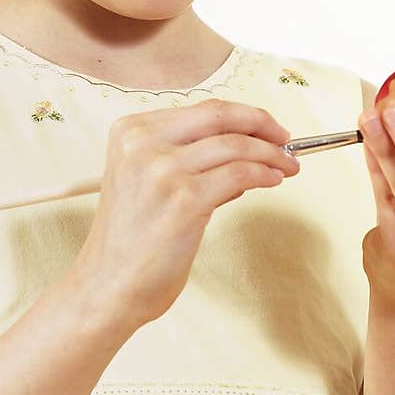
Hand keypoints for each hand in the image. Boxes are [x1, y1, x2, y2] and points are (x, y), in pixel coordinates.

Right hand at [75, 99, 299, 330]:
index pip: (201, 109)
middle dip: (262, 124)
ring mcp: (163, 170)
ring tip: (286, 166)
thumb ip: (187, 159)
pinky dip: (264, 175)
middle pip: (220, 116)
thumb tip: (244, 148)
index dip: (242, 115)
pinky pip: (240, 175)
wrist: (108, 284)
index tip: (264, 126)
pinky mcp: (184, 199)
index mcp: (130, 131)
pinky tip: (272, 181)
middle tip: (285, 139)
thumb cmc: (129, 240)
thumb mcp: (145, 180)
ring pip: (236, 145)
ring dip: (270, 154)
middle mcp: (143, 143)